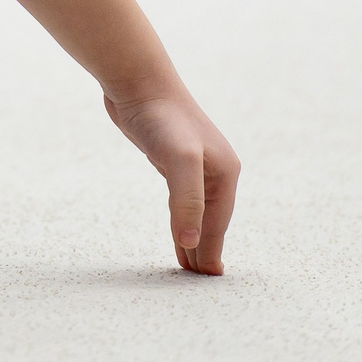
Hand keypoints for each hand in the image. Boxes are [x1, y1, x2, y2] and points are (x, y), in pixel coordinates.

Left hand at [105, 87, 239, 273]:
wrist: (137, 80)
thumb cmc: (162, 117)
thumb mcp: (178, 159)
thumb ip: (187, 200)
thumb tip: (193, 241)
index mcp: (224, 172)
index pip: (217, 223)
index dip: (210, 250)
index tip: (207, 278)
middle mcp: (214, 170)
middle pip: (211, 220)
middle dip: (204, 248)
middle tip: (196, 281)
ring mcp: (195, 165)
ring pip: (197, 211)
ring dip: (194, 236)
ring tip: (189, 265)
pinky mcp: (173, 159)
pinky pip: (181, 199)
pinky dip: (181, 219)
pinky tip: (180, 229)